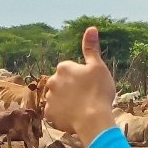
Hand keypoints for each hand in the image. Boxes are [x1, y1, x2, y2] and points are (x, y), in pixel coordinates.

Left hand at [41, 26, 117, 143]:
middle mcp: (52, 81)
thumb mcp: (98, 67)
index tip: (89, 84)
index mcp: (63, 68)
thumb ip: (91, 48)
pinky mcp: (49, 113)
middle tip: (86, 96)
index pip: (70, 69)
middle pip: (62, 83)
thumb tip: (91, 28)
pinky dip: (62, 113)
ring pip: (58, 97)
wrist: (93, 120)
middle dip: (70, 88)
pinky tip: (74, 115)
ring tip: (81, 107)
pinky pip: (55, 112)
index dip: (81, 76)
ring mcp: (49, 98)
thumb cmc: (98, 91)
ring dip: (66, 100)